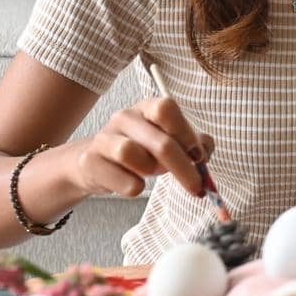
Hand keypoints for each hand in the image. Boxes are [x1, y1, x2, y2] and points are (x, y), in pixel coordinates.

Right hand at [75, 96, 215, 199]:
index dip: (186, 133)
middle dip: (183, 168)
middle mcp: (124, 117)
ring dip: (150, 170)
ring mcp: (104, 138)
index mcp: (147, 107)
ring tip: (151, 174)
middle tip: (197, 188)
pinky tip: (134, 184)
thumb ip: (194, 144)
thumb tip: (206, 150)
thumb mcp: (168, 142)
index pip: (166, 109)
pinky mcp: (89, 162)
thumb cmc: (141, 151)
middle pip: (159, 141)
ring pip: (131, 153)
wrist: (96, 164)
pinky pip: (121, 180)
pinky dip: (134, 187)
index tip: (199, 157)